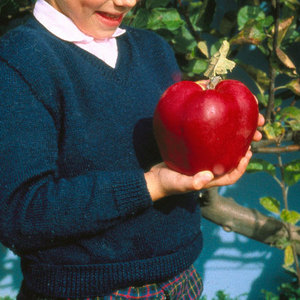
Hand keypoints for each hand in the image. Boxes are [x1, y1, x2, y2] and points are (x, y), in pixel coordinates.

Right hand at [145, 113, 264, 201]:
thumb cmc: (167, 184)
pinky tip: (212, 131)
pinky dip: (214, 142)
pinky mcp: (193, 158)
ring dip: (229, 146)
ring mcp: (201, 165)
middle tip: (247, 138)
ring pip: (220, 156)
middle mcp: (208, 173)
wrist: (154, 179)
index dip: (242, 167)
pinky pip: (208, 150)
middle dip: (240, 153)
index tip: (248, 153)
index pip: (231, 176)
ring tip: (234, 132)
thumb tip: (207, 177)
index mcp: (209, 181)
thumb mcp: (179, 183)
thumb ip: (192, 183)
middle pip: (229, 164)